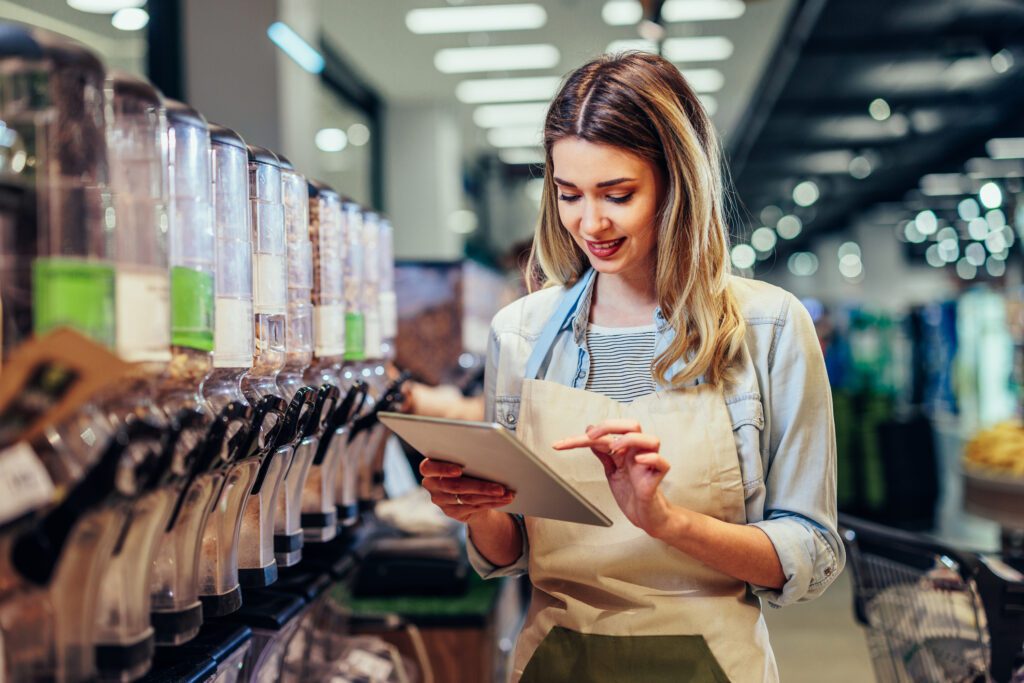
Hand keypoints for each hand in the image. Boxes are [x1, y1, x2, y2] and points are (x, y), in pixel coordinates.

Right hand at [419, 458, 515, 522]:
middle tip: (500, 487)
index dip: (443, 469)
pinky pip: (474, 507)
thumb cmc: (465, 464)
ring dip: (490, 496)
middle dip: (480, 486)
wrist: (465, 486)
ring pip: (467, 499)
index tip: (459, 470)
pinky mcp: (452, 511)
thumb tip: (486, 447)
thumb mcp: (462, 456)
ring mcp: (441, 500)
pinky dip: (492, 503)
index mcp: (429, 467)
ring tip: (507, 493)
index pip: (428, 468)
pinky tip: (504, 499)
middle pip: (454, 486)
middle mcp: (432, 484)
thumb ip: (465, 453)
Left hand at [553, 419, 673, 534]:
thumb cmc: (633, 493)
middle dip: (610, 425)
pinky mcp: (656, 479)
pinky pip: (662, 463)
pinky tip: (639, 461)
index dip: (583, 436)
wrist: (648, 517)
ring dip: (630, 440)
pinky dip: (650, 458)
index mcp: (626, 451)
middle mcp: (638, 454)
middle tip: (591, 436)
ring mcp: (648, 465)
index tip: (561, 444)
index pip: (607, 434)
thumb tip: (588, 432)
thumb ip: (603, 454)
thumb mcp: (612, 471)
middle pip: (632, 426)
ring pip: (651, 440)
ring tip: (615, 448)